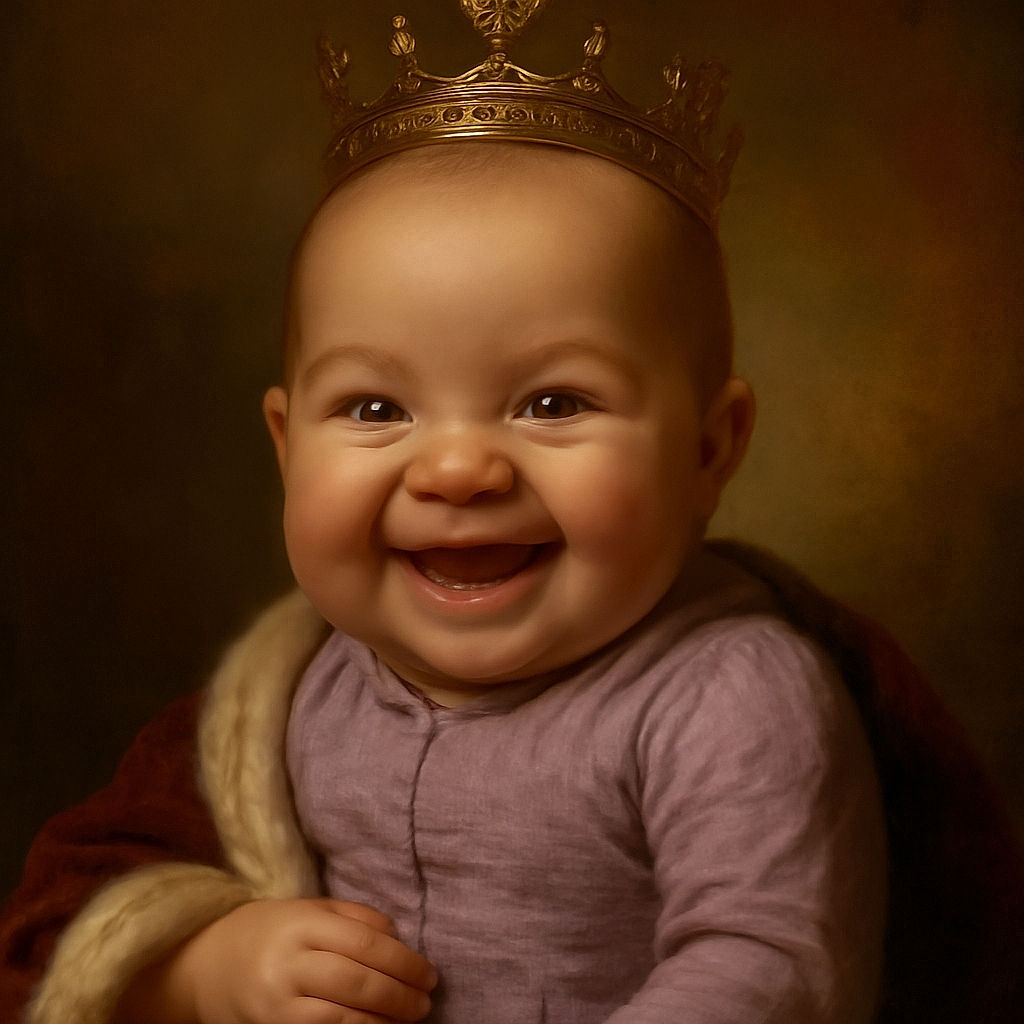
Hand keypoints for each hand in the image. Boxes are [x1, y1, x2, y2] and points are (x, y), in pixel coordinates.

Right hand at [116, 899, 435, 1023]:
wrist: (209, 964)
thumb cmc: (274, 931)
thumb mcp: (311, 909)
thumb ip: (356, 917)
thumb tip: (399, 938)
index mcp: (302, 924)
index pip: (365, 943)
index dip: (404, 962)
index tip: (430, 974)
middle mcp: (288, 964)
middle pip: (357, 983)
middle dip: (400, 997)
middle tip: (425, 1002)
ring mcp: (277, 1004)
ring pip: (342, 1019)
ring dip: (383, 1023)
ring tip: (408, 1019)